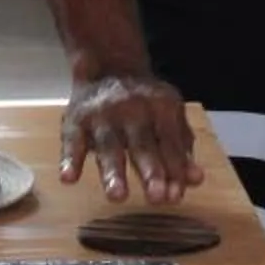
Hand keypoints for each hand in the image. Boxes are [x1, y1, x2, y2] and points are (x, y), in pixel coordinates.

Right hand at [59, 70, 205, 204]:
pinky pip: (71, 141)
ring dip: (113, 171)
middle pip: (142, 143)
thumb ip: (181, 149)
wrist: (108, 66)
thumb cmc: (145, 103)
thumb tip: (195, 181)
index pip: (170, 141)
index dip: (174, 168)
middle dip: (150, 170)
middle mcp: (132, 108)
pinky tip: (69, 178)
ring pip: (108, 145)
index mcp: (161, 106)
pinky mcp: (75, 120)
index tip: (175, 196)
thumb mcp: (170, 117)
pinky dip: (69, 159)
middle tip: (157, 198)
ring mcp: (101, 114)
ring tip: (117, 196)